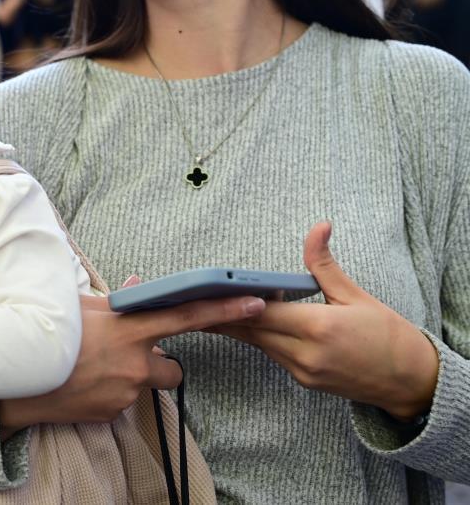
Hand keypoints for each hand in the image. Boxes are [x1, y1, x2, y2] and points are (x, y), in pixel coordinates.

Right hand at [0, 291, 265, 435]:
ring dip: (129, 380)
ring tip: (94, 370)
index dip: (224, 310)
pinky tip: (84, 385)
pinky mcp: (113, 413)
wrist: (16, 376)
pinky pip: (123, 403)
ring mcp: (125, 392)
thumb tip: (138, 282)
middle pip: (171, 368)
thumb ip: (117, 297)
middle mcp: (135, 362)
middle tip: (123, 357)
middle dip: (156, 365)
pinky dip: (110, 394)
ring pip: (144, 386)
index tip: (255, 303)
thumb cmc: (47, 332)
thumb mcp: (82, 306)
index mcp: (129, 328)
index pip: (188, 316)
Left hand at [208, 222, 438, 421]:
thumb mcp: (355, 294)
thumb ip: (324, 264)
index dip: (236, 300)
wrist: (412, 381)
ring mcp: (303, 371)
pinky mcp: (304, 381)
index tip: (212, 287)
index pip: (262, 312)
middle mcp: (305, 354)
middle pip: (252, 330)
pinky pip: (273, 355)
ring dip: (241, 324)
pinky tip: (252, 320)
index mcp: (318, 328)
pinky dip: (261, 337)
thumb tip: (318, 226)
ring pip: (259, 344)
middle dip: (225, 313)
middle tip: (197, 296)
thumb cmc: (388, 334)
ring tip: (215, 304)